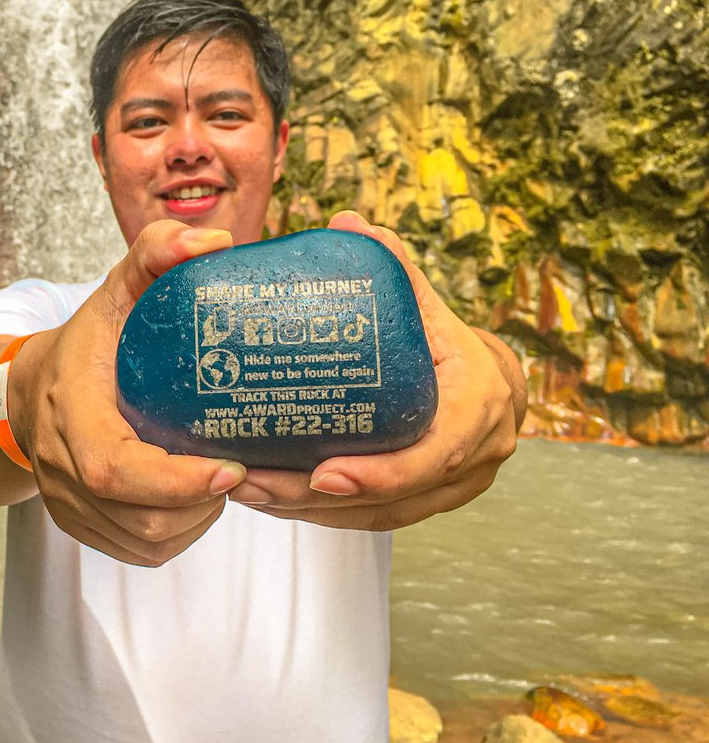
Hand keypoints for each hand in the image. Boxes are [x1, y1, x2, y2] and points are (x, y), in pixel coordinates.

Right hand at [14, 220, 248, 565]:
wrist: (25, 393)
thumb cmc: (86, 342)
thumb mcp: (115, 290)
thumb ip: (155, 254)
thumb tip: (211, 244)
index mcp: (70, 412)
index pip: (114, 468)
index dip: (174, 481)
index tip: (231, 468)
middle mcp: (63, 468)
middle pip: (141, 519)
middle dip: (203, 504)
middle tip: (240, 467)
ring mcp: (67, 505)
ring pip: (147, 542)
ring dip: (196, 520)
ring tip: (220, 480)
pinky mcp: (79, 526)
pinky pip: (139, 552)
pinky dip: (178, 533)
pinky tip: (195, 499)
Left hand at [228, 211, 525, 530]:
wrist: (493, 382)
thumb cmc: (449, 340)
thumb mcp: (428, 304)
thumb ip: (392, 269)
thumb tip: (347, 222)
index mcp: (479, 405)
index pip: (434, 454)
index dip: (380, 473)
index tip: (322, 475)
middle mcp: (475, 456)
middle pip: (392, 498)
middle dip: (317, 500)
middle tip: (254, 483)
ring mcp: (454, 488)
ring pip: (377, 517)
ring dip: (309, 514)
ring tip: (249, 493)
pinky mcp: (427, 503)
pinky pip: (373, 520)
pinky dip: (322, 516)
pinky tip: (272, 501)